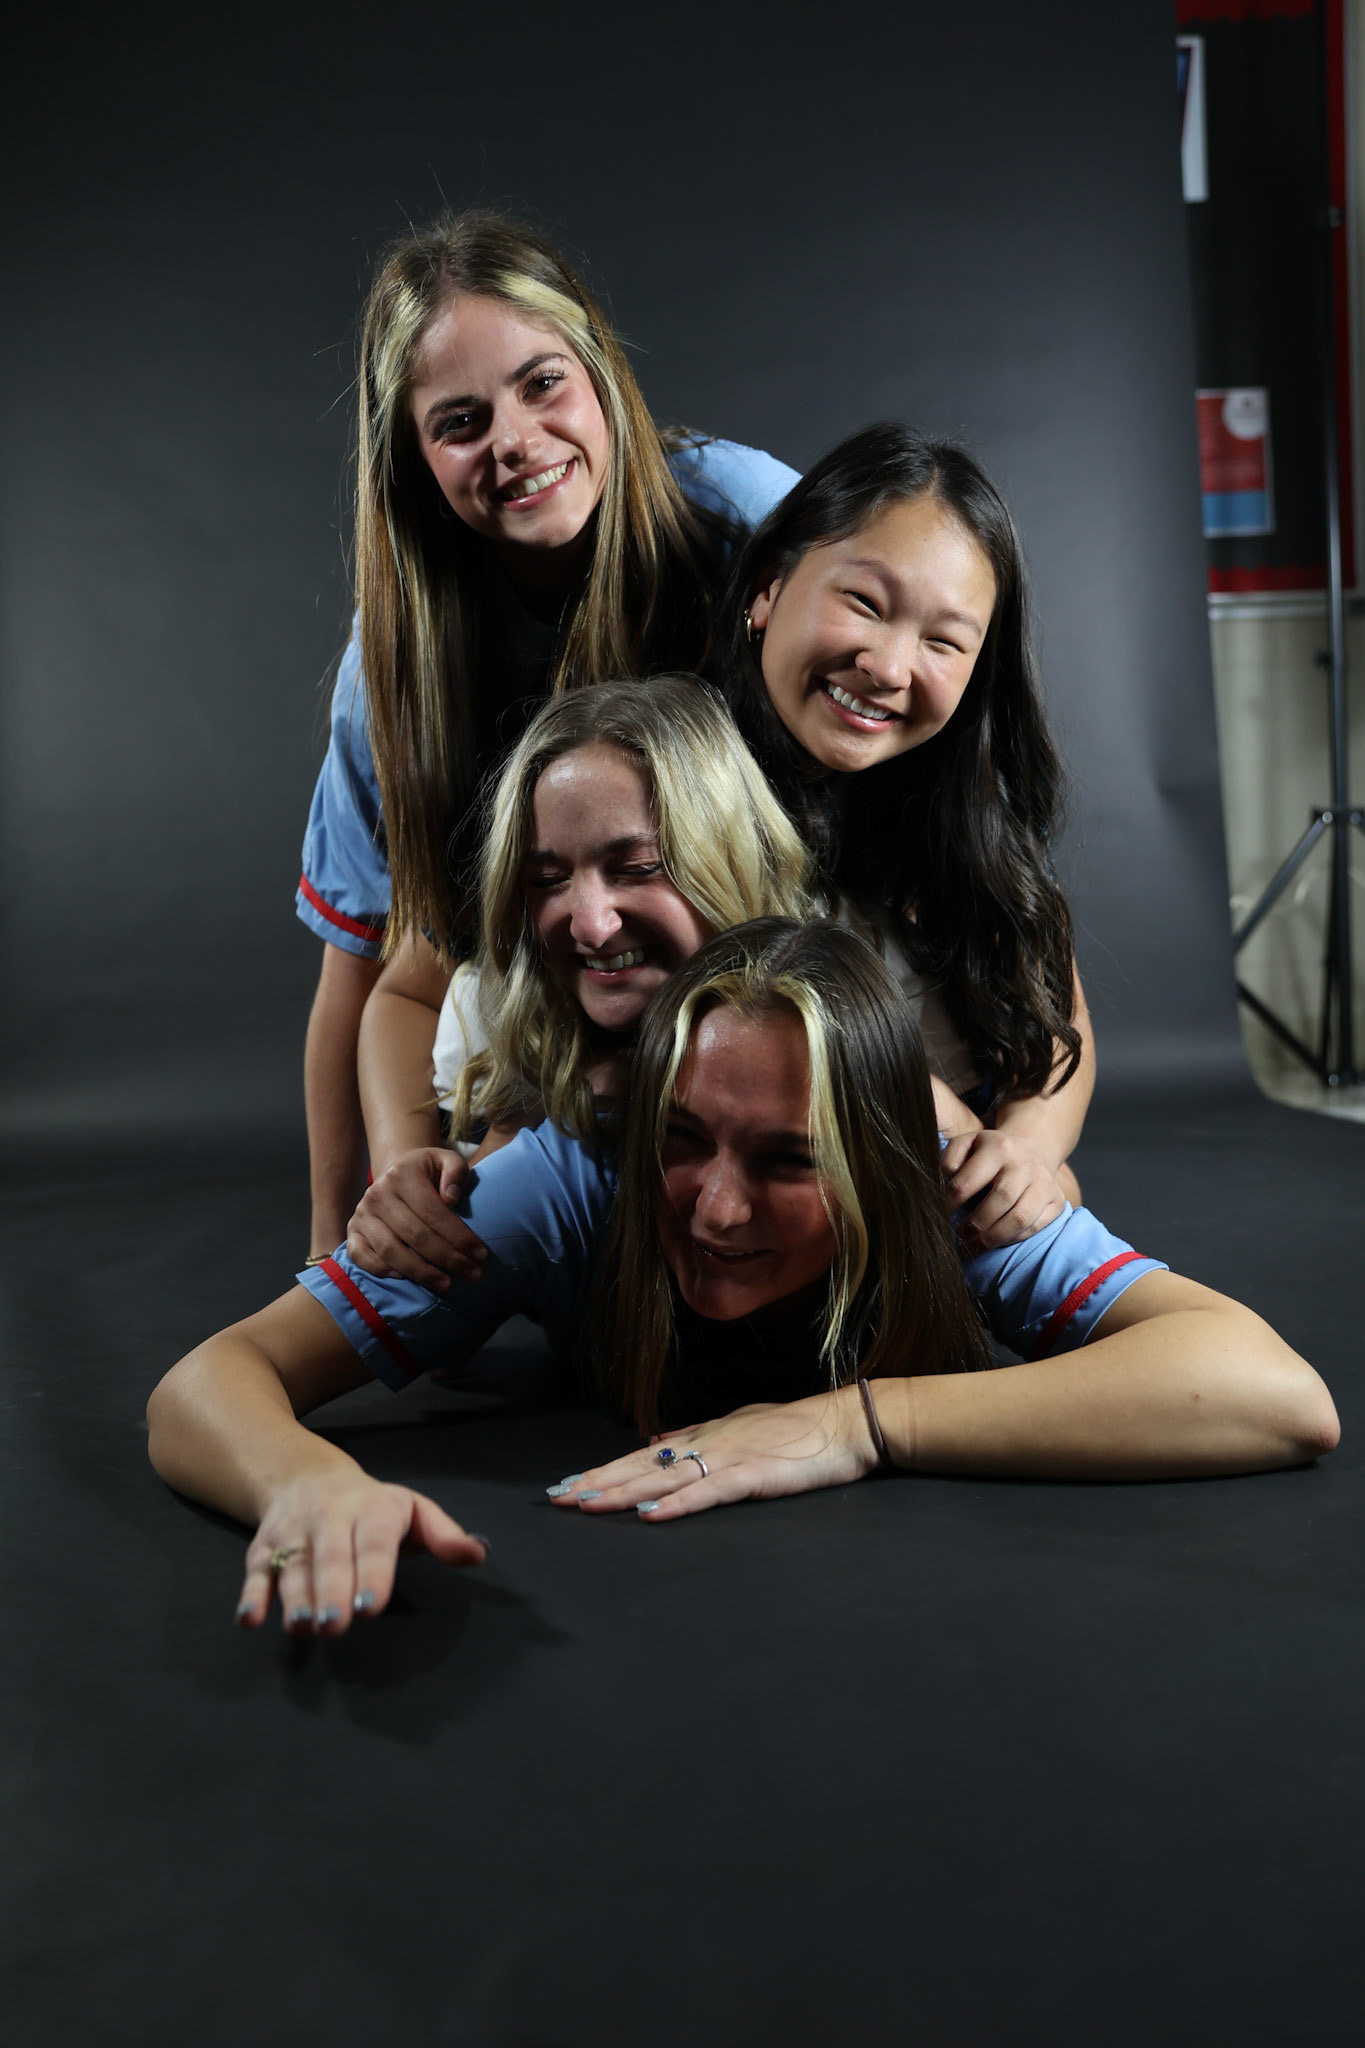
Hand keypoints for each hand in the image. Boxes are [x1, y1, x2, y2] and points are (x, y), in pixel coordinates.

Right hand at [236, 1469, 486, 1633]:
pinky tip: (249, 1620)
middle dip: (331, 1590)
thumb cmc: (372, 1505)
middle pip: (329, 1556)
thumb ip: (443, 1534)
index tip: (370, 1606)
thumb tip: (477, 1554)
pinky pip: (254, 1570)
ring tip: (302, 1627)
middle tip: (335, 1625)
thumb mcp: (412, 1510)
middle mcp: (329, 1518)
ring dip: (293, 1597)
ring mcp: (293, 1532)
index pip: (373, 1542)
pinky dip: (250, 1595)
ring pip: (292, 1565)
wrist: (307, 1476)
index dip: (371, 1573)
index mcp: (372, 1509)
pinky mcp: (262, 1547)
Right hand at [345, 1147, 486, 1289]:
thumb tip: (451, 1197)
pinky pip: (361, 1256)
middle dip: (448, 1259)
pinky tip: (406, 1279)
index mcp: (402, 1175)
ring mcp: (361, 1215)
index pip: (433, 1212)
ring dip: (421, 1272)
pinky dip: (381, 1270)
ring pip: (391, 1251)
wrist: (397, 1175)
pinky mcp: (352, 1232)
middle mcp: (377, 1194)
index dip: (459, 1236)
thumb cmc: (428, 1173)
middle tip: (473, 1274)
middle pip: (415, 1235)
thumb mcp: (446, 1160)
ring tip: (447, 1284)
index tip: (481, 1254)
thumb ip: (456, 1171)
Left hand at [547, 1388, 879, 1522]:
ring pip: (664, 1477)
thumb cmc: (799, 1428)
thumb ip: (698, 1434)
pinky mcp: (753, 1477)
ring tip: (586, 1504)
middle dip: (599, 1483)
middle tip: (558, 1497)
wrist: (846, 1425)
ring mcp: (729, 1459)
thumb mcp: (741, 1424)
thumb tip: (656, 1438)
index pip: (644, 1455)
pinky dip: (677, 1504)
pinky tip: (649, 1516)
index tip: (570, 1484)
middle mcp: (708, 1443)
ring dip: (622, 1492)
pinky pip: (707, 1493)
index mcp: (705, 1435)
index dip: (606, 1471)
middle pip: (642, 1465)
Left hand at [942, 1129, 1066, 1249]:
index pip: (968, 1181)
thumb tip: (943, 1184)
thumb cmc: (989, 1153)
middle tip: (959, 1237)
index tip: (940, 1215)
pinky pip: (1035, 1227)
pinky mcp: (1057, 1200)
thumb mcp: (966, 1144)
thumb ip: (950, 1159)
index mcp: (999, 1147)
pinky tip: (996, 1241)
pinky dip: (1013, 1239)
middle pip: (1000, 1200)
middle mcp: (1025, 1163)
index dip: (950, 1203)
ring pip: (1020, 1218)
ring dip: (993, 1238)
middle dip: (975, 1224)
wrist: (1030, 1150)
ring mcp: (1045, 1182)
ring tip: (973, 1246)